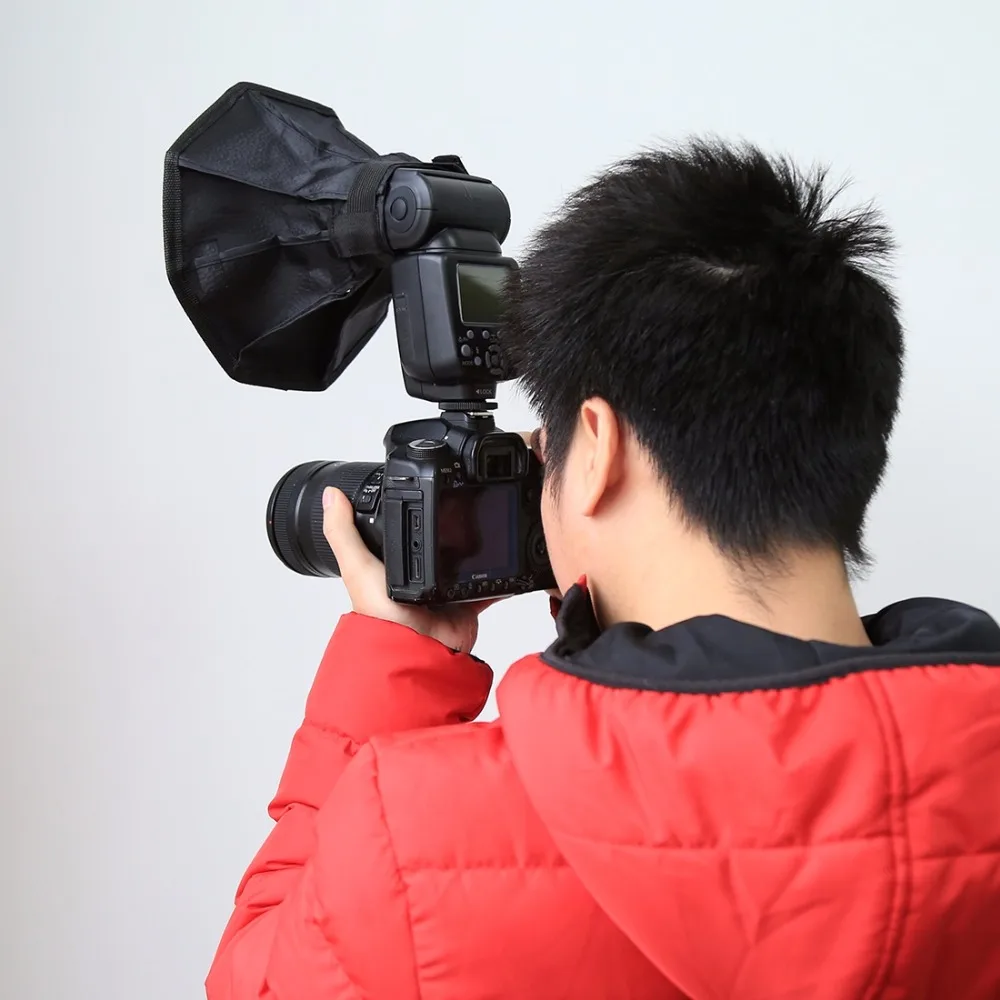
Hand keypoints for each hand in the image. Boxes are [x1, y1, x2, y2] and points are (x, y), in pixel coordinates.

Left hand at [322, 487, 497, 653]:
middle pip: (437, 548)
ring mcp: (444, 591)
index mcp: (393, 569)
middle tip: (461, 507)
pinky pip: (486, 587)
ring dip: (474, 552)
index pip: (402, 534)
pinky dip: (497, 578)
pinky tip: (504, 560)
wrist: (419, 651)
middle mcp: (418, 579)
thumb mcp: (357, 568)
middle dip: (448, 532)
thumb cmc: (383, 620)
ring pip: (464, 564)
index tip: (419, 492)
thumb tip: (331, 496)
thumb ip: (343, 533)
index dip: (408, 515)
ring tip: (486, 526)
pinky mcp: (465, 603)